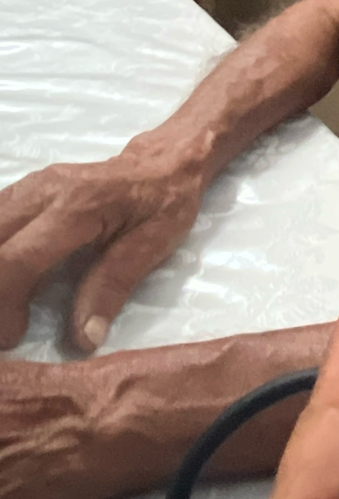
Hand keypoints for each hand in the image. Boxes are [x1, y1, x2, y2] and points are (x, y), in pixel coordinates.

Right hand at [0, 140, 206, 353]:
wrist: (162, 161)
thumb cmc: (163, 203)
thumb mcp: (152, 246)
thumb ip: (112, 287)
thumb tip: (85, 337)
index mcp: (75, 208)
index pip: (15, 258)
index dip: (3, 302)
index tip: (12, 336)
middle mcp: (42, 192)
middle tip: (9, 326)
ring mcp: (28, 186)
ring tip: (9, 305)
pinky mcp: (23, 190)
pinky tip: (9, 278)